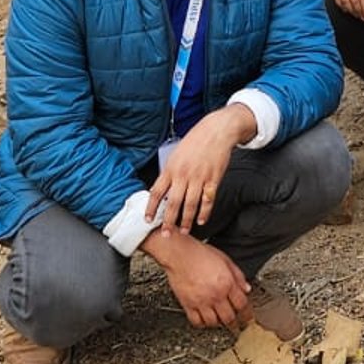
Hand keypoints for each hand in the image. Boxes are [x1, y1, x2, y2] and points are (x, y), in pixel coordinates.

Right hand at [144, 228, 251, 329]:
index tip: (248, 317)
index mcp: (226, 283)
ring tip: (222, 322)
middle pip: (229, 317)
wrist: (180, 254)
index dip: (247, 313)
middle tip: (238, 326)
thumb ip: (238, 276)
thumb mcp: (226, 260)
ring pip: (213, 322)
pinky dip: (203, 324)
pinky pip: (196, 321)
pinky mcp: (187, 305)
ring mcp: (201, 301)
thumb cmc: (201, 254)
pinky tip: (206, 321)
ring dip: (219, 324)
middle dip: (235, 323)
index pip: (242, 304)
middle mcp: (215, 295)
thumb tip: (246, 288)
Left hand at [146, 104, 253, 232]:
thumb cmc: (196, 141)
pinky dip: (204, 212)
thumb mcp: (176, 154)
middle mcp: (183, 174)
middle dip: (168, 221)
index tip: (147, 220)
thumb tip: (163, 190)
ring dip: (186, 220)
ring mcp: (199, 177)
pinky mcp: (213, 179)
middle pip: (173, 203)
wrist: (217, 130)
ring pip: (190, 205)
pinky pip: (208, 200)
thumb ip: (170, 172)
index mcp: (171, 168)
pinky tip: (201, 220)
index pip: (157, 192)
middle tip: (166, 233)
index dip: (151, 208)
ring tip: (184, 231)